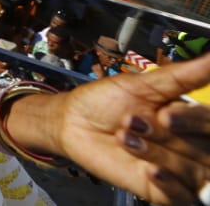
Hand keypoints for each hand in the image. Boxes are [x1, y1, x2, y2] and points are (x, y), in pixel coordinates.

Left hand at [49, 54, 209, 204]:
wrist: (73, 121)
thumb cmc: (108, 100)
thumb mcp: (144, 84)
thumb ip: (183, 76)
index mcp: (193, 120)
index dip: (195, 120)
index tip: (165, 113)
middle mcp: (192, 146)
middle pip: (207, 150)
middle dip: (172, 137)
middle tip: (135, 121)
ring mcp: (180, 171)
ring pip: (193, 171)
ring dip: (159, 154)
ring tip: (124, 137)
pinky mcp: (163, 192)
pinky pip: (182, 197)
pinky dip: (170, 185)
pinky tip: (151, 170)